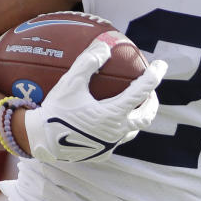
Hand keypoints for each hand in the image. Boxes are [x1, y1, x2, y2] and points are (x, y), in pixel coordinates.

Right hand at [24, 36, 166, 162]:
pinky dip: (119, 128)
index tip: (161, 65)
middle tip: (149, 90)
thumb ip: (88, 62)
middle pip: (146, 116)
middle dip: (152, 101)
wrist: (39, 141)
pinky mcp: (101, 154)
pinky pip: (117, 140)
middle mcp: (116, 131)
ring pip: (133, 130)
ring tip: (133, 106)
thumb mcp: (70, 83)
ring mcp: (110, 144)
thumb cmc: (55, 110)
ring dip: (137, 116)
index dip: (154, 76)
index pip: (142, 91)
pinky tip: (110, 121)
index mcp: (113, 113)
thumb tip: (104, 46)